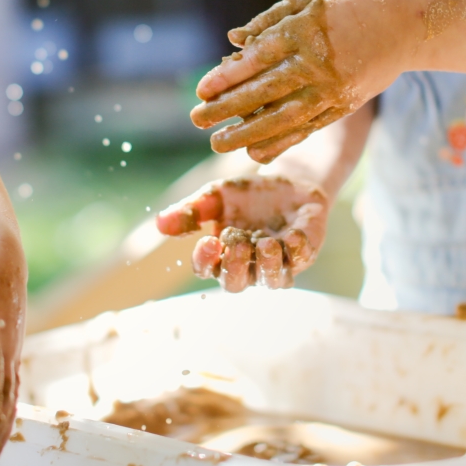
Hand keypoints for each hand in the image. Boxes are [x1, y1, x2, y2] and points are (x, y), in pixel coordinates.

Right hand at [156, 175, 327, 292]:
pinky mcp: (304, 252)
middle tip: (237, 244)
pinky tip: (293, 233)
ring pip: (272, 281)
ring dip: (267, 266)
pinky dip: (296, 250)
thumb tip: (160, 223)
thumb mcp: (216, 195)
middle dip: (235, 268)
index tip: (209, 240)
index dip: (205, 260)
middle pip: (237, 284)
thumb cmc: (248, 194)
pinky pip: (300, 260)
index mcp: (223, 256)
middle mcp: (250, 266)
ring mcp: (278, 263)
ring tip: (265, 244)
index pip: (208, 270)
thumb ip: (191, 210)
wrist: (288, 180)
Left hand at [191, 0, 411, 162]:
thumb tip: (234, 38)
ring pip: (284, 117)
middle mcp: (317, 63)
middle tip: (196, 120)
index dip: (228, 75)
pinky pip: (307, 128)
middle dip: (227, 108)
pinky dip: (281, 142)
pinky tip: (255, 152)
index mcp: (305, 30)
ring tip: (218, 144)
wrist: (407, 26)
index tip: (201, 89)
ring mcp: (331, 89)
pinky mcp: (343, 105)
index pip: (258, 57)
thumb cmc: (353, 5)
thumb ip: (272, 18)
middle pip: (264, 90)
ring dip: (248, 133)